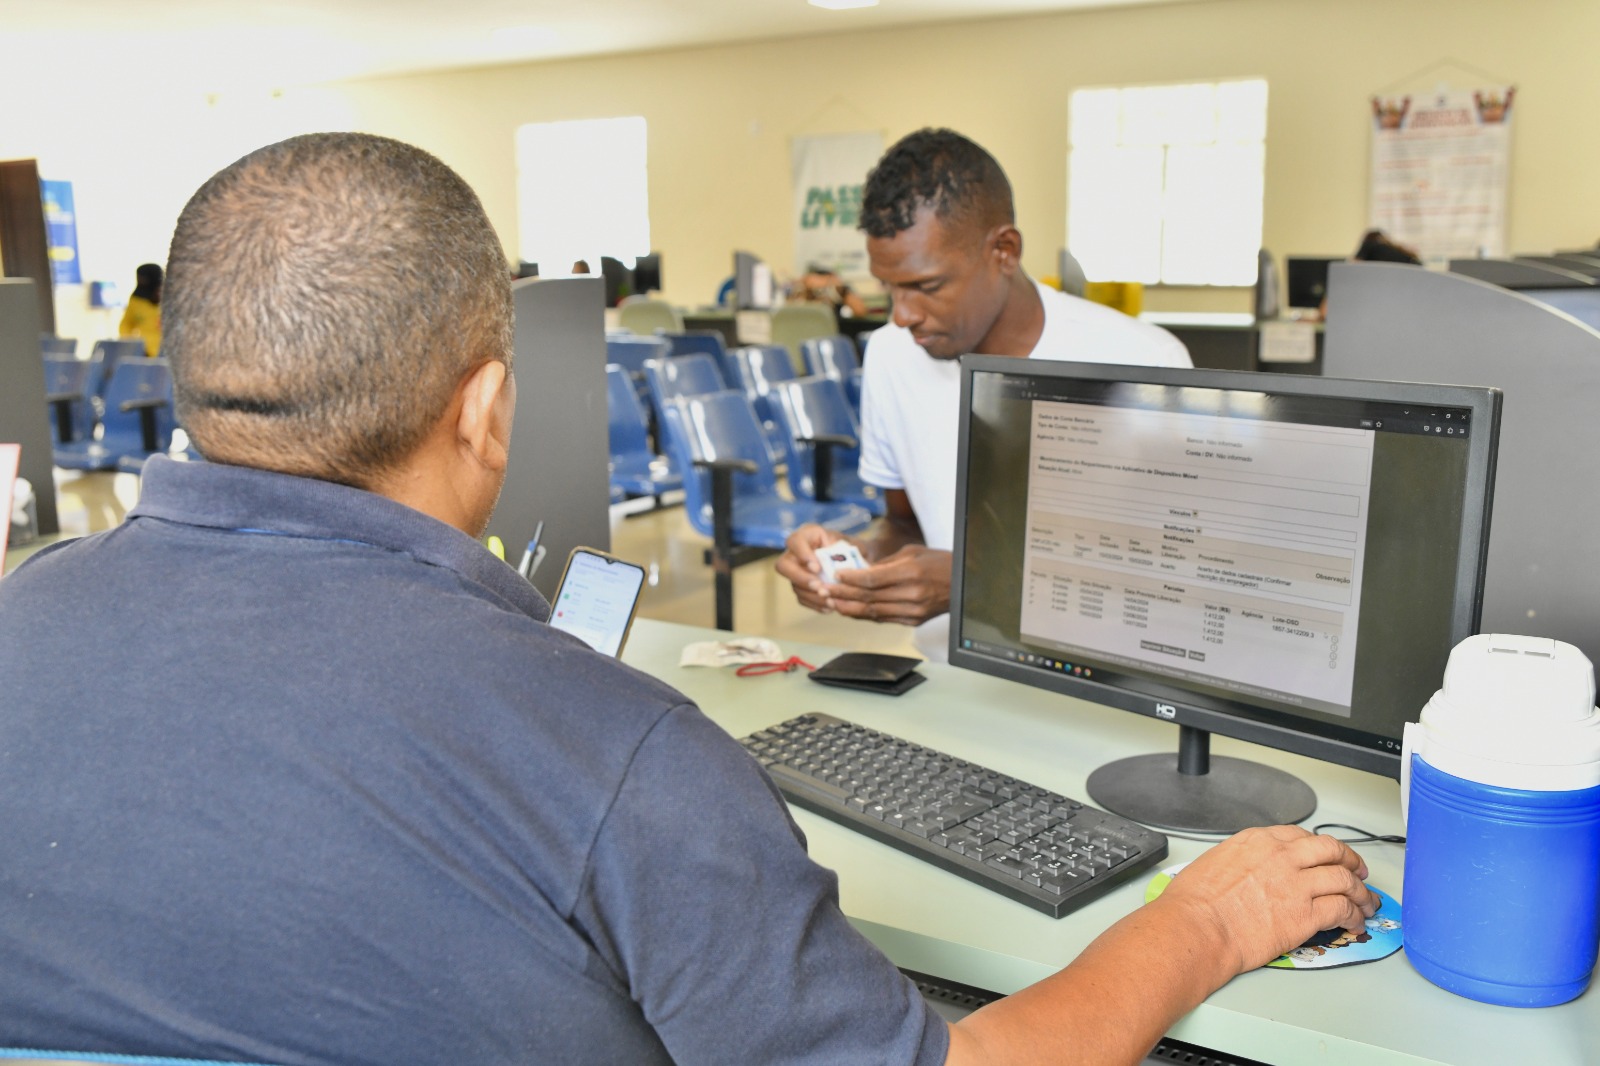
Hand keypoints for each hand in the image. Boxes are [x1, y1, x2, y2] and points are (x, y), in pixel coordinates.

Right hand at [774, 524, 849, 612]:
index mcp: (808, 535)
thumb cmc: (853, 550)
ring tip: (829, 601)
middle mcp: (796, 553)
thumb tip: (841, 565)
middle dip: (801, 578)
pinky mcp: (801, 587)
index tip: (816, 568)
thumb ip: (845, 553)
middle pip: (783, 565)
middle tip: (818, 587)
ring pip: (794, 585)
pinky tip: (829, 607)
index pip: (795, 541)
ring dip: (811, 595)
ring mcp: (796, 571)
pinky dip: (815, 604)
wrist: (858, 562)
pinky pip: (802, 598)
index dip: (802, 555)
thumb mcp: (852, 545)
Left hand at [826, 545, 950, 625]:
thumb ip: (886, 563)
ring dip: (849, 608)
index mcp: (911, 572)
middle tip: (824, 590)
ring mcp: (913, 611)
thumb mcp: (914, 552)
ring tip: (831, 603)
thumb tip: (861, 570)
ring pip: (873, 612)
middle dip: (842, 594)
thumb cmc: (939, 563)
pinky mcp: (914, 621)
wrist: (964, 585)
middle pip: (868, 597)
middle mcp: (911, 594)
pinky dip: (865, 616)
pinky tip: (851, 611)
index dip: (850, 579)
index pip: (872, 579)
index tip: (835, 575)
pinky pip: (883, 619)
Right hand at [1154, 825, 1377, 976]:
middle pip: (1331, 850)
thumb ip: (1242, 861)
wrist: (1198, 928)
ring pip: (1344, 879)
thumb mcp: (1215, 862)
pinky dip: (1355, 915)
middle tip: (1358, 871)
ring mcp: (1297, 884)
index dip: (1320, 848)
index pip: (1301, 836)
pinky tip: (1355, 921)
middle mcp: (1282, 856)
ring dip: (1360, 891)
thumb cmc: (1194, 903)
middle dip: (1350, 860)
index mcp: (1258, 841)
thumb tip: (1248, 872)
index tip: (1326, 856)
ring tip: (1366, 902)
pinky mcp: (1306, 914)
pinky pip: (1343, 909)